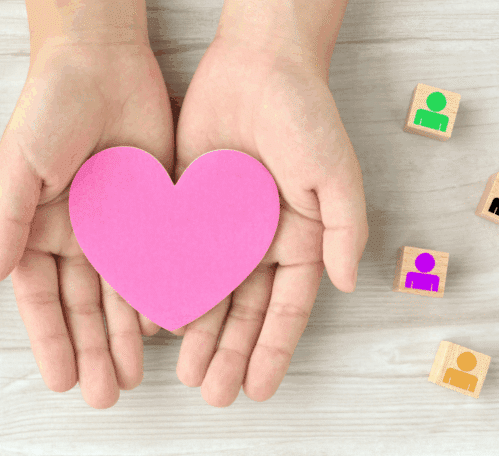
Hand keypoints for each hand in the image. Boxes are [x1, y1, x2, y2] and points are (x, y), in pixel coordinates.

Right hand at [0, 37, 171, 408]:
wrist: (102, 63)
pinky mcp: (154, 212)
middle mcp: (78, 237)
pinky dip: (160, 295)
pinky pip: (158, 263)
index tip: (61, 380)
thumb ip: (9, 222)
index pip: (42, 298)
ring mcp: (118, 227)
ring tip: (132, 376)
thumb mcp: (18, 166)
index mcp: (39, 231)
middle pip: (85, 306)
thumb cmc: (49, 109)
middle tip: (103, 394)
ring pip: (123, 294)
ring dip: (126, 335)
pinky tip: (166, 328)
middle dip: (92, 350)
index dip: (51, 340)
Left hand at [171, 34, 367, 405]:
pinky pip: (173, 256)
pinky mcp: (184, 206)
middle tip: (213, 393)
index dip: (273, 350)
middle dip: (229, 353)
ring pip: (205, 292)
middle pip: (242, 310)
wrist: (257, 64)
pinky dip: (164, 287)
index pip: (286, 309)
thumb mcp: (335, 175)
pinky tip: (153, 319)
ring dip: (197, 333)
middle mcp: (257, 242)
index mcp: (298, 241)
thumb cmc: (306, 115)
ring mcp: (219, 227)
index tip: (259, 388)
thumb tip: (345, 285)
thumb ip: (342, 231)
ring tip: (185, 372)